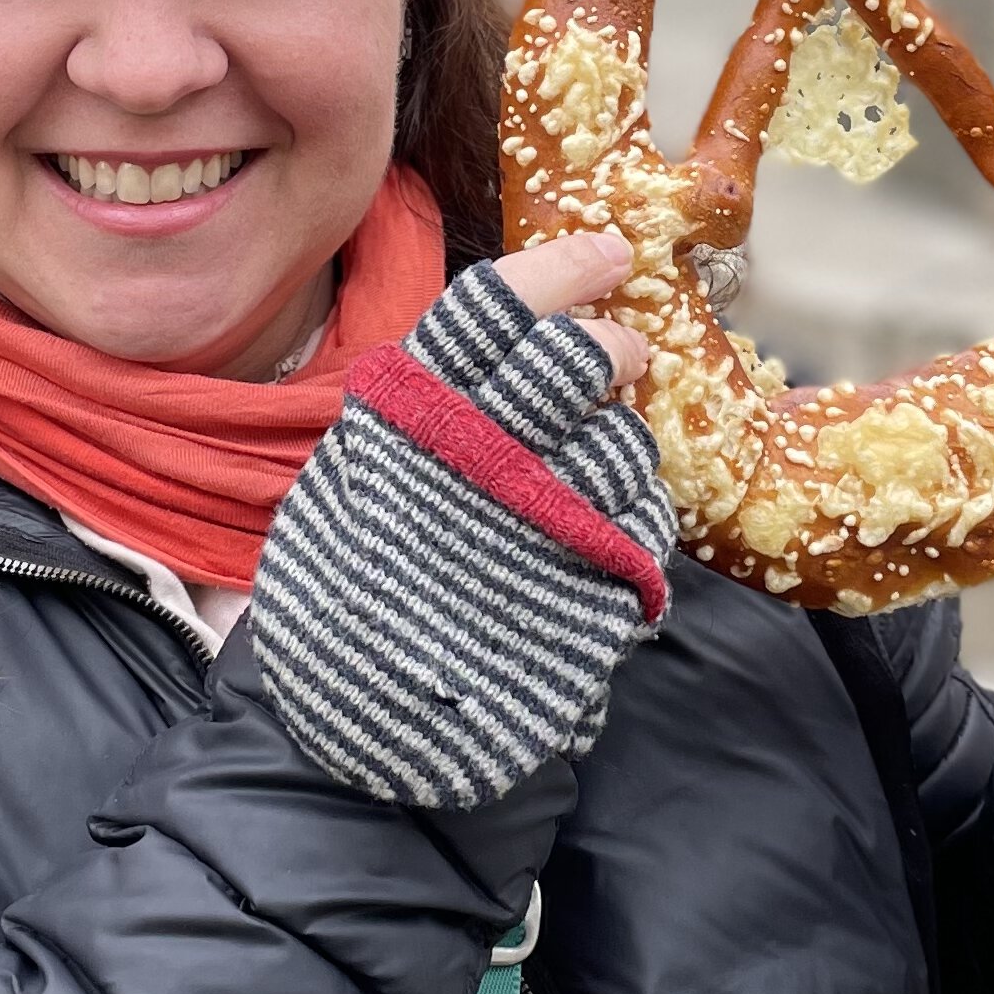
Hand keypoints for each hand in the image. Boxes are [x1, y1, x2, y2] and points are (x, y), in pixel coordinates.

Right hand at [252, 258, 673, 811]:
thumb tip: (526, 340)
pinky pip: (644, 524)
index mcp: (408, 418)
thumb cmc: (349, 599)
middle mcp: (478, 457)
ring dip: (619, 447)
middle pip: (578, 361)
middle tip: (619, 354)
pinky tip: (595, 542)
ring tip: (584, 477)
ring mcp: (542, 522)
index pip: (497, 306)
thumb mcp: (359, 482)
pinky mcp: (592, 590)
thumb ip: (430, 411)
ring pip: (622, 444)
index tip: (608, 252)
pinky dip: (633, 523)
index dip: (563, 268)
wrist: (356, 741)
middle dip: (612, 348)